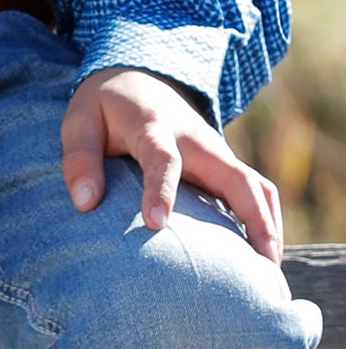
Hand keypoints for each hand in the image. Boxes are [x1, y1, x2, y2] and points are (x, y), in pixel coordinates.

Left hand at [61, 65, 282, 265]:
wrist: (138, 75)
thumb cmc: (105, 106)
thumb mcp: (80, 120)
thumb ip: (80, 159)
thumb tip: (84, 204)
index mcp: (153, 126)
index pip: (162, 158)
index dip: (160, 190)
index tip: (155, 224)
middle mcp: (196, 140)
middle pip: (236, 176)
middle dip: (252, 218)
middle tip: (261, 267)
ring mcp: (216, 152)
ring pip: (256, 185)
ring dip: (267, 225)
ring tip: (269, 273)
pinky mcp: (224, 165)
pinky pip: (256, 191)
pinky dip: (265, 221)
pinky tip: (262, 259)